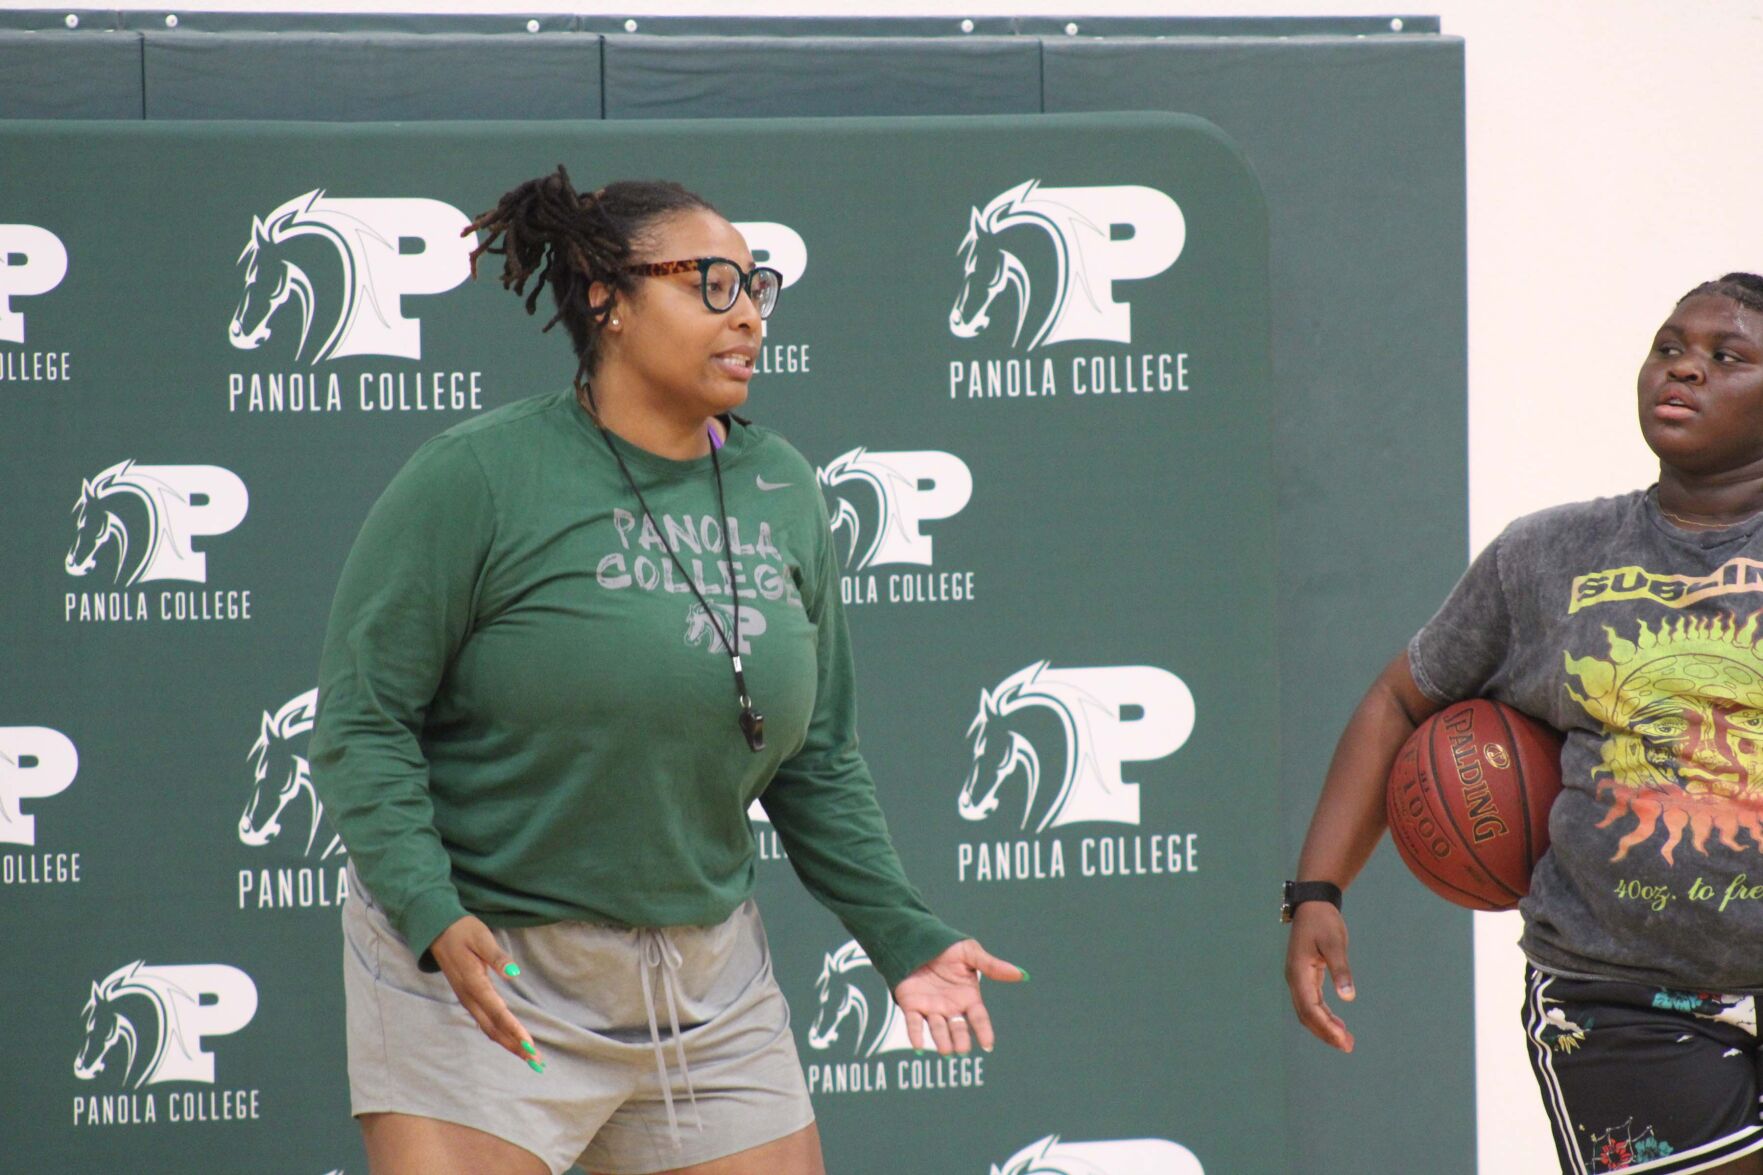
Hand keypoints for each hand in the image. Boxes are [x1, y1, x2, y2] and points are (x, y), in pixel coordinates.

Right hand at [429, 915, 544, 1070]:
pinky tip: (510, 1040)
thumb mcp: (481, 937)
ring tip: (528, 1056)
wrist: (436, 930)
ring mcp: (467, 999)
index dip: (514, 1030)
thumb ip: (497, 957)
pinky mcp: (468, 998)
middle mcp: (469, 996)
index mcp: (474, 982)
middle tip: (536, 1061)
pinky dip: (499, 1034)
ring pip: (488, 1028)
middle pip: (493, 1028)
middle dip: (514, 1046)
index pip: (497, 1012)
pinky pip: (485, 1022)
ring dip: (508, 1043)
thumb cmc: (462, 931)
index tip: (529, 1045)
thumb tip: (514, 973)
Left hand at [891, 939, 1024, 1055]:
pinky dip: (916, 1034)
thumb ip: (993, 966)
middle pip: (958, 1028)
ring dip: (941, 1040)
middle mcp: (951, 1007)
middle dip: (960, 1039)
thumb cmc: (947, 948)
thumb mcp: (971, 953)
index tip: (988, 1045)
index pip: (979, 1018)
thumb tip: (1021, 973)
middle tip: (962, 1050)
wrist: (918, 939)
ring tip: (946, 1050)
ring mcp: (931, 1008)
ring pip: (938, 1029)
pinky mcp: (912, 1005)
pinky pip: (914, 1023)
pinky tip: (918, 1046)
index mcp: (968, 997)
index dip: (983, 1031)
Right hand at [1285, 901, 1355, 1052]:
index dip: (1326, 1026)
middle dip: (1325, 1033)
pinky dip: (1324, 1016)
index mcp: (1298, 973)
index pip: (1310, 1008)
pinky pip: (1312, 1003)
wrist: (1313, 904)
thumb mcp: (1335, 943)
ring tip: (1346, 1041)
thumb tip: (1348, 997)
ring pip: (1308, 1011)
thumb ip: (1341, 970)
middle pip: (1306, 1015)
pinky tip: (1338, 1024)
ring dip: (1325, 1027)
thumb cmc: (1323, 921)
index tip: (1343, 1040)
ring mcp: (1298, 979)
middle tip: (1348, 1046)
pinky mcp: (1305, 977)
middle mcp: (1294, 979)